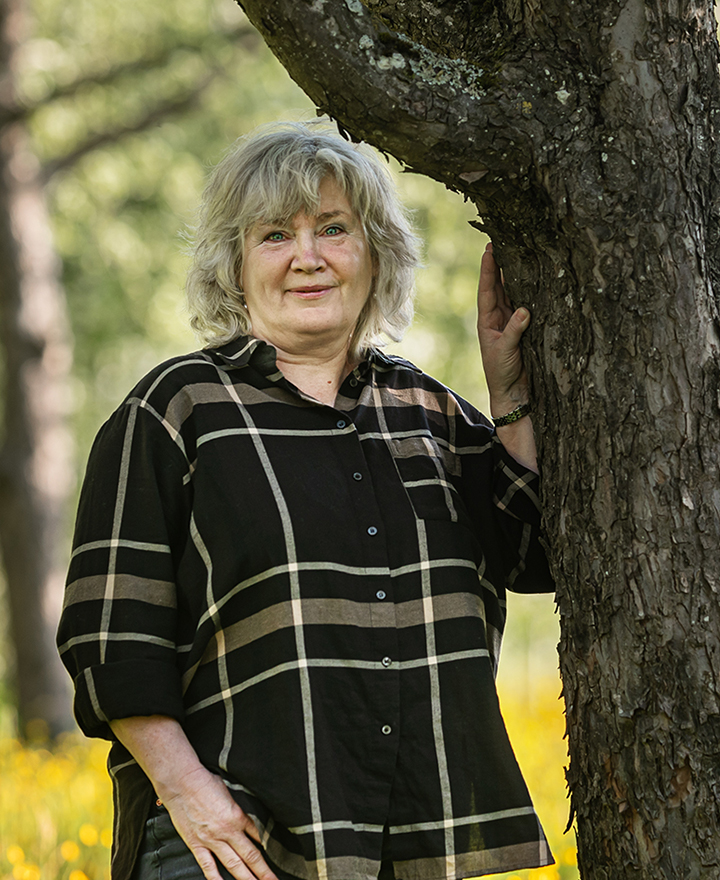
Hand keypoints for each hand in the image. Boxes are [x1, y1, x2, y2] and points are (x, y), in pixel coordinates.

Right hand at [110, 716, 276, 879]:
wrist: (182, 783)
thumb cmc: (206, 782)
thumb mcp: (231, 790)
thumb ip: (240, 807)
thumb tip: (248, 816)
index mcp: (238, 816)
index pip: (259, 836)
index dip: (270, 848)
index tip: (277, 858)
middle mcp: (227, 831)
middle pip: (250, 856)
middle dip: (264, 872)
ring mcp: (211, 840)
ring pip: (233, 865)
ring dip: (246, 878)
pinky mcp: (197, 844)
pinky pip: (208, 866)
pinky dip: (216, 879)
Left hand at [476, 243, 530, 416]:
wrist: (513, 392)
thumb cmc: (502, 373)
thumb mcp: (505, 352)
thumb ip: (514, 331)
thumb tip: (524, 310)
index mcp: (487, 321)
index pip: (487, 290)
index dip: (489, 270)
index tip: (489, 249)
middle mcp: (498, 318)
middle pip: (499, 286)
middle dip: (501, 264)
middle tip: (503, 241)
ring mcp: (511, 321)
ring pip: (513, 293)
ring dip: (514, 274)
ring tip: (519, 252)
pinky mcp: (525, 328)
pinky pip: (526, 305)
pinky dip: (529, 291)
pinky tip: (535, 277)